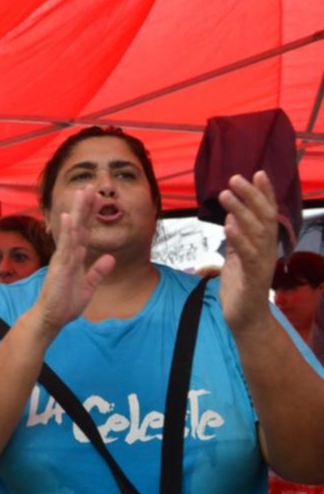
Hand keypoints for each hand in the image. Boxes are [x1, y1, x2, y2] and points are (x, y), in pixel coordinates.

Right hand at [34, 185, 114, 331]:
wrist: (51, 319)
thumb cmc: (64, 304)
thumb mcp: (88, 287)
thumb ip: (98, 272)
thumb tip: (110, 258)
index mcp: (75, 258)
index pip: (84, 231)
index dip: (91, 215)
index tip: (97, 198)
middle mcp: (68, 254)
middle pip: (78, 225)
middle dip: (85, 206)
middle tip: (91, 186)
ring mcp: (62, 258)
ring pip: (72, 230)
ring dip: (78, 211)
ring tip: (82, 192)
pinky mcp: (59, 266)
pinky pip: (64, 246)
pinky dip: (67, 231)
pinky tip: (69, 217)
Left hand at [218, 171, 276, 332]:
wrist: (245, 319)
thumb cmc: (241, 287)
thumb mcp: (236, 258)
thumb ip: (236, 239)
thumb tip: (232, 217)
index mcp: (262, 244)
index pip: (266, 214)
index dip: (263, 194)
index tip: (256, 173)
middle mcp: (267, 250)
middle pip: (263, 218)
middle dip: (251, 196)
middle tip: (235, 178)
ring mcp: (262, 264)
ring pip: (256, 232)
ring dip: (241, 211)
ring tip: (226, 194)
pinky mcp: (254, 279)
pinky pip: (248, 255)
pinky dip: (239, 239)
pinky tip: (228, 225)